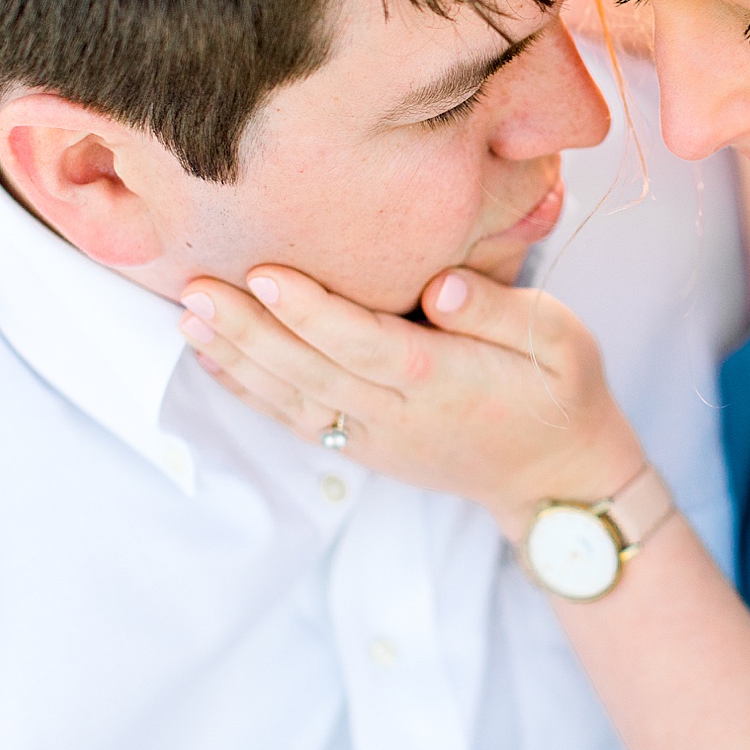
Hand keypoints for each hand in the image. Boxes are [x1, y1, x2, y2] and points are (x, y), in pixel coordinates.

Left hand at [178, 265, 646, 537]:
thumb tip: (442, 286)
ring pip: (293, 397)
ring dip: (237, 359)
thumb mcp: (562, 339)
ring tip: (187, 317)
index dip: (310, 311)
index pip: (364, 342)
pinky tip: (215, 358)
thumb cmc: (560, 391)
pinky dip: (250, 390)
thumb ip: (500, 310)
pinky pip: (297, 418)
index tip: (263, 273)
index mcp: (445, 378)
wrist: (556, 476)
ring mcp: (376, 435)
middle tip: (194, 287)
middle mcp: (400, 412)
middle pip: (311, 370)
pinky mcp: (363, 446)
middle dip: (249, 330)